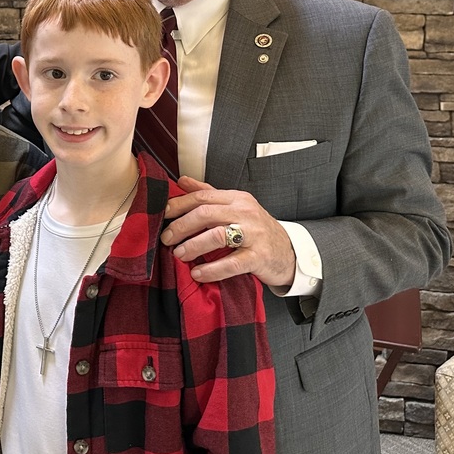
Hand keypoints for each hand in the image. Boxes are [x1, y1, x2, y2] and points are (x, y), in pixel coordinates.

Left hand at [161, 176, 295, 286]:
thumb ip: (208, 194)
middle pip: (206, 213)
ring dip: (193, 246)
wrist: (290, 252)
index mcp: (237, 198)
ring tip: (178, 254)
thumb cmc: (256, 229)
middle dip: (181, 226)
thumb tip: (181, 180)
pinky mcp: (259, 257)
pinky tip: (197, 273)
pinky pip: (231, 263)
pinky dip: (211, 269)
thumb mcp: (235, 207)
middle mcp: (246, 212)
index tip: (163, 214)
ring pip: (217, 236)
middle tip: (166, 238)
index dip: (179, 205)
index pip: (202, 197)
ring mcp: (254, 234)